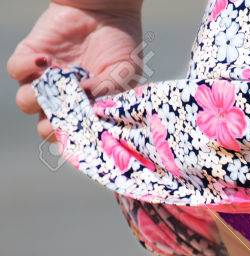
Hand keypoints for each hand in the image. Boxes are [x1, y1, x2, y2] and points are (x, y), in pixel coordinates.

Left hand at [7, 0, 144, 141]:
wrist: (106, 10)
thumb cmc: (121, 46)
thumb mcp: (123, 75)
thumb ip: (107, 95)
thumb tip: (86, 108)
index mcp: (87, 110)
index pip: (72, 138)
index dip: (73, 139)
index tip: (81, 129)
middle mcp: (64, 99)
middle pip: (44, 127)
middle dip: (51, 124)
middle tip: (66, 109)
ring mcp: (45, 79)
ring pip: (26, 102)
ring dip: (39, 97)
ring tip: (59, 81)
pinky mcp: (30, 56)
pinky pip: (16, 71)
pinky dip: (27, 68)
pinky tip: (46, 60)